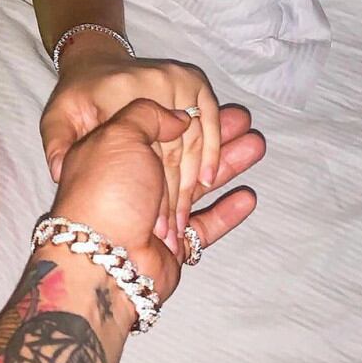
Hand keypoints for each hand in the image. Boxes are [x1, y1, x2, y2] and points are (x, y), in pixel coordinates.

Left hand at [48, 98, 264, 302]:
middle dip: (215, 138)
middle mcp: (133, 182)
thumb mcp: (119, 135)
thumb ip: (149, 116)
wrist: (105, 256)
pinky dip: (227, 212)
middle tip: (246, 123)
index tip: (215, 105)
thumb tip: (179, 117)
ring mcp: (154, 214)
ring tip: (256, 146)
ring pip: (198, 186)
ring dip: (229, 167)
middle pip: (183, 155)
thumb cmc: (107, 190)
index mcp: (115, 154)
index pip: (156, 130)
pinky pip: (205, 225)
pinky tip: (249, 197)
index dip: (187, 116)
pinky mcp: (173, 245)